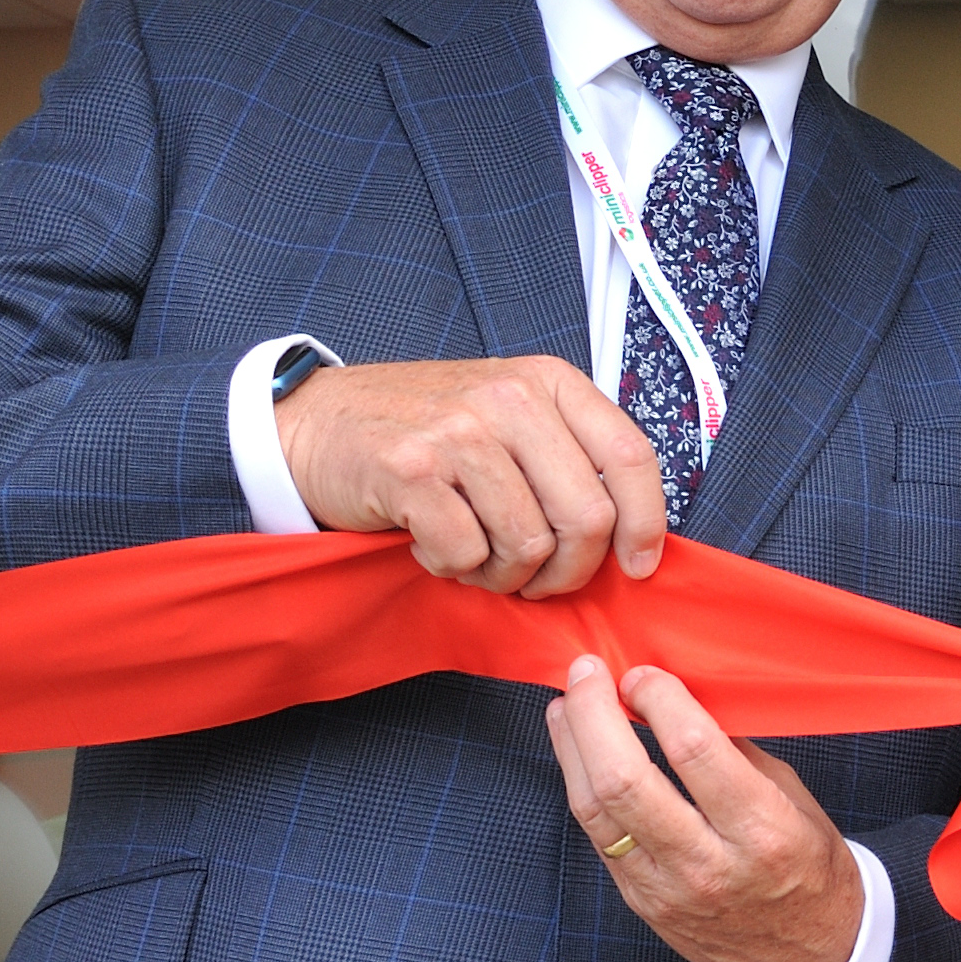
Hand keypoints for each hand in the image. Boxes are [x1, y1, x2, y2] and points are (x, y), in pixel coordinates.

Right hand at [278, 358, 670, 595]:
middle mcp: (510, 397)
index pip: (629, 456)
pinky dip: (452, 568)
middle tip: (533, 579)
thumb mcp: (509, 418)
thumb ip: (568, 459)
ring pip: (528, 545)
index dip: (645, 523)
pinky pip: (467, 554)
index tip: (637, 566)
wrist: (315, 423)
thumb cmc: (425, 434)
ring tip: (473, 554)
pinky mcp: (412, 469)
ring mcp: (460, 431)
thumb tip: (633, 537)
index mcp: (548, 382)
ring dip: (502, 574)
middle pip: (586, 517)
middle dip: (567, 571)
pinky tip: (431, 542)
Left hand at [546, 657, 866, 961]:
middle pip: (625, 780)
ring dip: (572, 748)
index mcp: (763, 831)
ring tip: (565, 705)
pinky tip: (578, 755)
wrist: (810, 957)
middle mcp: (709, 864)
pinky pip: (599, 837)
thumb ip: (738, 754)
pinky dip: (582, 786)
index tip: (644, 675)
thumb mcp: (795, 801)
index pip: (693, 750)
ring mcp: (667, 889)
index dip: (658, 699)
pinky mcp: (642, 902)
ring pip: (596, 810)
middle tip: (587, 673)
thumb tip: (681, 700)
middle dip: (594, 714)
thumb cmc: (810, 871)